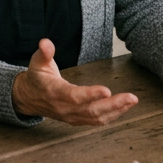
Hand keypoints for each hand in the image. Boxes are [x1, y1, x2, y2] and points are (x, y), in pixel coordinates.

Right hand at [12, 39, 137, 124]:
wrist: (29, 98)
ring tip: (132, 100)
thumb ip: (44, 52)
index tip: (107, 90)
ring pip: (96, 117)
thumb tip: (45, 42)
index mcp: (54, 92)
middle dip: (113, 105)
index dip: (90, 95)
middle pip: (90, 110)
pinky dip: (112, 115)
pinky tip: (124, 107)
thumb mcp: (37, 62)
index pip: (74, 96)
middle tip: (131, 97)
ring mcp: (71, 116)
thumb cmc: (37, 77)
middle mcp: (64, 108)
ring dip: (116, 110)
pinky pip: (96, 121)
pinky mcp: (77, 119)